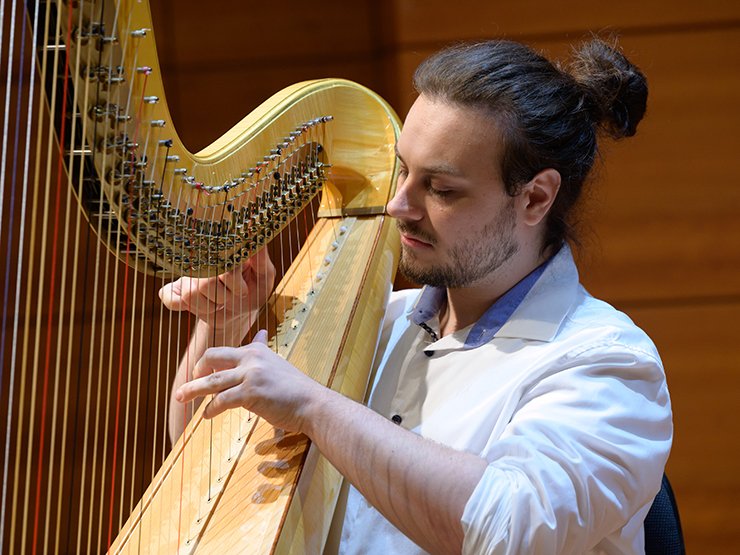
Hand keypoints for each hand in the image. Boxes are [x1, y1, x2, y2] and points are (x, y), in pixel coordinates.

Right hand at [159, 249, 275, 329]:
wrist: (239, 311)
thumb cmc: (254, 290)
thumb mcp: (264, 275)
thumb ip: (260, 257)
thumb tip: (256, 231)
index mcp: (223, 251)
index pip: (222, 265)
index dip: (233, 283)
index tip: (243, 290)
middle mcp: (203, 259)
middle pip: (206, 283)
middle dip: (224, 296)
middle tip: (233, 296)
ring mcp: (188, 274)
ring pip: (191, 294)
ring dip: (210, 306)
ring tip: (219, 301)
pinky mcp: (177, 289)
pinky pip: (170, 298)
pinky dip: (180, 306)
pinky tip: (194, 306)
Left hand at [174, 330, 323, 432]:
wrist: (312, 404)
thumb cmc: (295, 388)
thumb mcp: (277, 362)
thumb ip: (263, 348)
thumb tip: (260, 333)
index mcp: (256, 350)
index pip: (223, 351)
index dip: (208, 362)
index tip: (201, 372)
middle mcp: (251, 358)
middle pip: (211, 358)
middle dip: (196, 371)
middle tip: (187, 384)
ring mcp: (250, 375)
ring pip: (212, 381)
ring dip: (193, 390)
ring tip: (181, 397)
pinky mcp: (250, 394)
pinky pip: (221, 401)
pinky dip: (211, 409)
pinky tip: (207, 415)